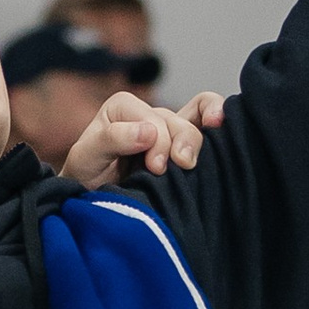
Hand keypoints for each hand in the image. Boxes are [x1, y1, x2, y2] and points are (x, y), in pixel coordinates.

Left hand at [58, 90, 226, 190]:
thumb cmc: (86, 176)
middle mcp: (148, 113)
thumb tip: (150, 131)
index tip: (153, 167)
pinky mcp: (182, 145)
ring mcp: (168, 128)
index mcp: (123, 108)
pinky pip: (205, 121)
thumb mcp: (87, 156)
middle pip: (177, 120)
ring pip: (195, 125)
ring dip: (194, 144)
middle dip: (178, 144)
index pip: (153, 117)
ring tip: (186, 165)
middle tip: (165, 169)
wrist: (93, 200)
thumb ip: (112, 139)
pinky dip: (216, 120)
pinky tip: (222, 127)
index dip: (158, 141)